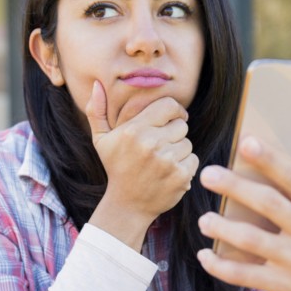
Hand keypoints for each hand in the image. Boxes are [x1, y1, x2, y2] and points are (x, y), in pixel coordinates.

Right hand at [86, 80, 198, 247]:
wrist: (127, 205)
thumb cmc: (116, 168)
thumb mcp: (101, 140)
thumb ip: (97, 111)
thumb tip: (97, 84)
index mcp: (134, 130)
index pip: (170, 106)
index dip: (174, 111)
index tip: (172, 119)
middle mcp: (151, 144)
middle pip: (181, 125)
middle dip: (173, 134)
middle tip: (160, 147)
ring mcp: (167, 161)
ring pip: (187, 143)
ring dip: (179, 151)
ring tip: (162, 162)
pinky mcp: (180, 176)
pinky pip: (193, 159)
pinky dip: (185, 166)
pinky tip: (169, 173)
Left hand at [196, 136, 290, 290]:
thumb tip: (252, 164)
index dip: (270, 159)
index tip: (245, 141)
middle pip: (269, 204)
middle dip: (235, 186)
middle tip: (207, 174)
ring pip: (252, 240)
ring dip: (222, 228)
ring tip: (203, 219)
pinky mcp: (284, 287)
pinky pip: (243, 274)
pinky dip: (219, 265)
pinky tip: (204, 255)